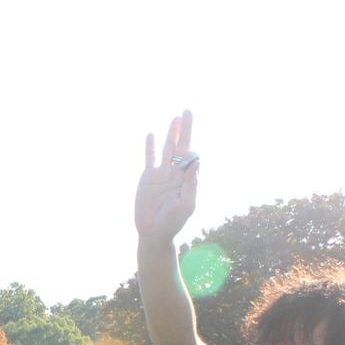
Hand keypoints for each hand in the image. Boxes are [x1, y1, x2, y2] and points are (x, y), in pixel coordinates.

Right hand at [134, 110, 198, 242]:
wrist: (153, 233)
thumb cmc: (173, 222)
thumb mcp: (186, 204)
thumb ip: (191, 183)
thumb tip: (197, 160)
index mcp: (187, 179)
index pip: (191, 158)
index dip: (191, 153)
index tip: (190, 156)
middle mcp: (175, 173)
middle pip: (181, 146)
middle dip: (185, 129)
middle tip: (188, 111)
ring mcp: (161, 174)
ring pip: (167, 148)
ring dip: (171, 133)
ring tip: (176, 118)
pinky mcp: (147, 178)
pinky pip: (149, 158)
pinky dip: (150, 147)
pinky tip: (151, 135)